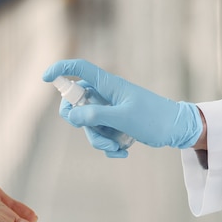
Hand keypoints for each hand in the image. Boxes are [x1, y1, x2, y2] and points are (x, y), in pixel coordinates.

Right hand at [42, 59, 202, 156]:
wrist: (176, 130)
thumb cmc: (153, 118)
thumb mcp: (123, 118)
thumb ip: (95, 115)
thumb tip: (71, 115)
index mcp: (108, 84)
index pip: (79, 69)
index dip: (60, 70)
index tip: (45, 79)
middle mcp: (105, 94)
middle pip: (77, 104)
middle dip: (82, 124)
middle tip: (94, 133)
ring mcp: (108, 109)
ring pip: (87, 124)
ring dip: (98, 139)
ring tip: (116, 147)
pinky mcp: (113, 123)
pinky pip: (99, 134)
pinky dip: (107, 145)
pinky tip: (122, 151)